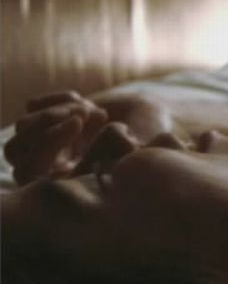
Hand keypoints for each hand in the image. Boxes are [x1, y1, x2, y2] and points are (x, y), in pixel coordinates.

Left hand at [5, 91, 186, 183]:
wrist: (155, 120)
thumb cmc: (153, 142)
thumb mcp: (140, 152)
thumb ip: (118, 157)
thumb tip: (101, 156)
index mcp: (65, 185)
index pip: (28, 171)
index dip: (46, 145)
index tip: (78, 123)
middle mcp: (51, 167)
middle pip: (15, 150)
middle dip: (46, 126)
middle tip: (83, 113)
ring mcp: (48, 143)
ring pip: (23, 126)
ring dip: (57, 111)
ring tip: (93, 109)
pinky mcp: (50, 120)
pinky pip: (32, 106)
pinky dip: (56, 98)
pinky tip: (84, 100)